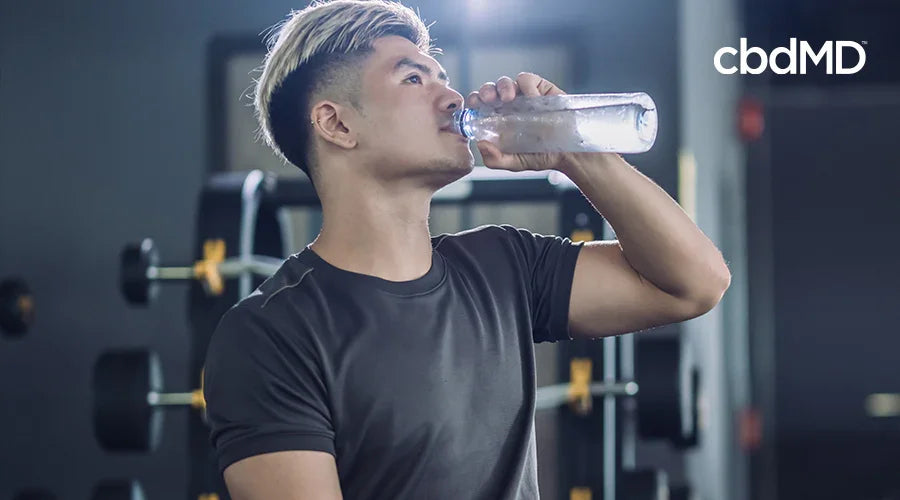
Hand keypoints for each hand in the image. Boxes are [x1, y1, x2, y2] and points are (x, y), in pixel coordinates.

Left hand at [466, 72, 611, 172]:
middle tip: (489, 100)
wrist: (570, 152)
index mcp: (498, 121)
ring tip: (508, 98)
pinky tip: (531, 98)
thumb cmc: (541, 156)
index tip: (474, 107)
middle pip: (489, 90)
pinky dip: (526, 85)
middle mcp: (508, 106)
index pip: (479, 106)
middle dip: (485, 91)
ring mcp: (523, 96)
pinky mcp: (540, 88)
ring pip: (505, 82)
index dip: (474, 103)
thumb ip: (495, 159)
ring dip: (502, 86)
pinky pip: (527, 79)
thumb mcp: (515, 163)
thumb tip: (481, 144)